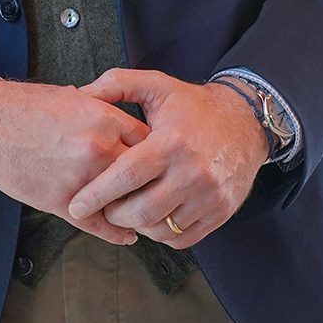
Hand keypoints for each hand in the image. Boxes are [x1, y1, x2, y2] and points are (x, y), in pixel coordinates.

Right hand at [0, 79, 150, 244]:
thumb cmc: (27, 107)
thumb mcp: (71, 97)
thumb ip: (98, 108)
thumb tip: (112, 110)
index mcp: (104, 119)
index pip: (148, 142)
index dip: (155, 154)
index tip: (157, 163)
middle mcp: (99, 150)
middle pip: (144, 174)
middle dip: (151, 183)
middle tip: (159, 192)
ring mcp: (82, 179)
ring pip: (125, 203)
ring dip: (135, 210)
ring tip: (145, 217)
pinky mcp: (62, 202)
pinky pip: (100, 225)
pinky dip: (117, 234)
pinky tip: (127, 235)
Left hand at [64, 68, 267, 249]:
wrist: (246, 122)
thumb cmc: (193, 106)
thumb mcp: (156, 84)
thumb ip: (115, 85)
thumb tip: (80, 94)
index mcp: (171, 142)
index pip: (127, 176)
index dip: (97, 194)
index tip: (76, 205)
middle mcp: (193, 172)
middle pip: (141, 210)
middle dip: (113, 214)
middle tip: (103, 208)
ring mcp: (209, 195)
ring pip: (161, 229)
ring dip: (137, 226)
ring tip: (127, 211)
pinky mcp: (221, 212)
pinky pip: (183, 238)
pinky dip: (162, 234)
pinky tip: (153, 218)